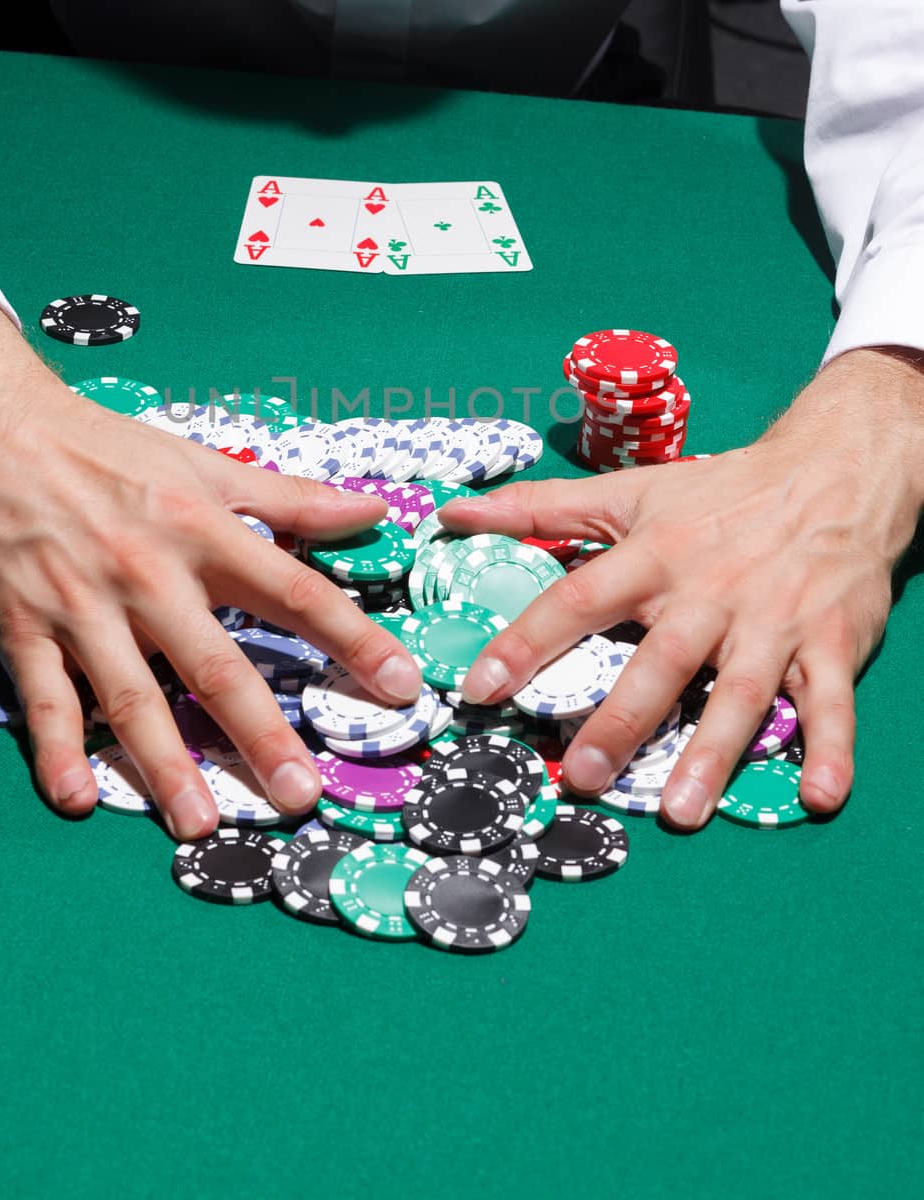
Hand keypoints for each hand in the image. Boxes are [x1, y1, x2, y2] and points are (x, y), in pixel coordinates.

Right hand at [0, 305, 421, 838]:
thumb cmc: (103, 446)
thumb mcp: (201, 462)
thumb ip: (289, 496)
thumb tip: (371, 509)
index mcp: (201, 530)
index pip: (294, 592)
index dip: (353, 640)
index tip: (402, 688)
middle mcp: (148, 575)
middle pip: (216, 666)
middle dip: (261, 736)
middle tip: (303, 796)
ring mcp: (82, 607)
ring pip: (132, 699)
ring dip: (167, 767)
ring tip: (203, 826)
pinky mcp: (21, 627)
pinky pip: (44, 700)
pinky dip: (57, 752)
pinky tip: (79, 799)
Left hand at [440, 351, 923, 828]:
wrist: (833, 475)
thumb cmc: (716, 493)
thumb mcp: (626, 491)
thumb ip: (538, 509)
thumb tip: (454, 515)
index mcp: (653, 555)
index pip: (579, 600)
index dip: (528, 643)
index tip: (480, 689)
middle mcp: (709, 593)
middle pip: (660, 660)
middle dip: (620, 720)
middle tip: (580, 776)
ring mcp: (773, 622)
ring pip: (742, 692)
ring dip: (713, 752)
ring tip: (680, 812)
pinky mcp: (831, 645)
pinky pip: (832, 703)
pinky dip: (832, 749)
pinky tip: (821, 796)